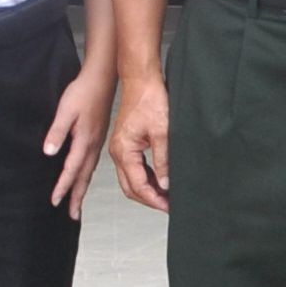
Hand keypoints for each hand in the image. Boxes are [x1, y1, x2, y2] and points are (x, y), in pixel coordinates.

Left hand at [44, 61, 113, 216]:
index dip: (62, 186)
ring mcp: (97, 141)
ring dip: (82, 187)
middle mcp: (93, 144)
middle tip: (72, 215)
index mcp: (85, 140)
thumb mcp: (66, 110)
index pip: (71, 169)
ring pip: (89, 171)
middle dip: (77, 196)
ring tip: (77, 202)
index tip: (54, 201)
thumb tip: (49, 152)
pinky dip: (87, 174)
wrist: (102, 78)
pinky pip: (92, 162)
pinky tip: (84, 175)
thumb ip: (57, 131)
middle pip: (84, 176)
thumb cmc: (83, 92)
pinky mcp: (98, 136)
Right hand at [106, 71, 172, 212]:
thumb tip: (165, 184)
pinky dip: (146, 177)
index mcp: (123, 151)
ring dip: (147, 189)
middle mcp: (118, 152)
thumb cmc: (150, 99)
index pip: (138, 185)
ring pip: (131, 178)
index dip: (154, 199)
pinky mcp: (126, 143)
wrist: (141, 80)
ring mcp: (120, 148)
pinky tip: (160, 180)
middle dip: (149, 199)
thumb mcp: (163, 132)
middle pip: (130, 186)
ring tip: (166, 196)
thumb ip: (163, 160)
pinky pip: (134, 167)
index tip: (168, 206)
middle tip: (168, 206)